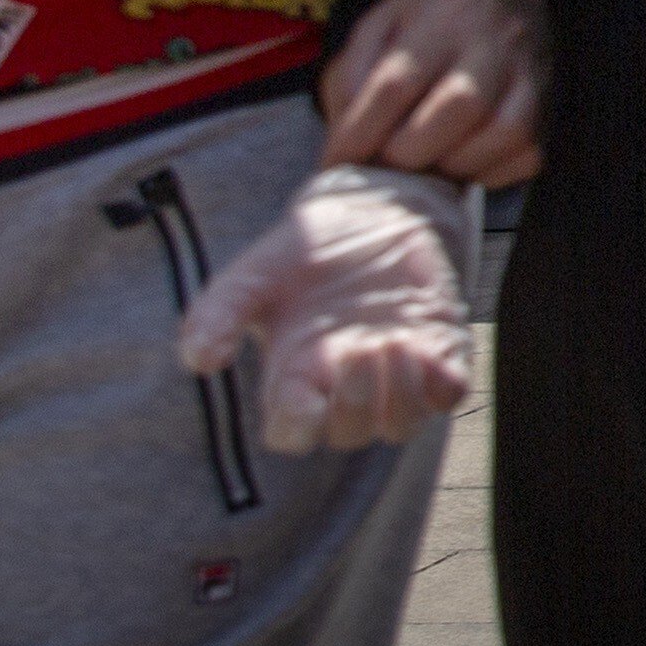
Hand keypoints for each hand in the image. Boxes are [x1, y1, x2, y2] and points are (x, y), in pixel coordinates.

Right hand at [175, 167, 476, 454]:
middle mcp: (344, 387)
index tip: (303, 390)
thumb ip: (219, 312)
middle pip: (350, 433)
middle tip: (359, 350)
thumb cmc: (305, 251)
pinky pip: (447, 396)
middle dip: (355, 405)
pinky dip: (442, 387)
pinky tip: (427, 350)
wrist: (373, 211)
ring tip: (393, 344)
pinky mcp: (439, 354)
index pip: (292, 434)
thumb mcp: (255, 273)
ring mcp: (394, 374)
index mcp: (295, 378)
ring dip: (400, 398)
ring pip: (401, 425)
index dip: (297, 426)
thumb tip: (198, 361)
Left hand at [316, 0, 546, 187]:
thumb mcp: (382, 21)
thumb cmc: (434, 15)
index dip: (360, 131)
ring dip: (452, 163)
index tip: (336, 162)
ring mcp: (533, 73)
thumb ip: (352, 73)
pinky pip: (526, 154)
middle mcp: (497, 38)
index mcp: (446, 12)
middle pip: (459, 106)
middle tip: (385, 162)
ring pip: (503, 134)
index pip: (398, 81)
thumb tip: (346, 140)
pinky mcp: (552, 106)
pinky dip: (489, 171)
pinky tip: (462, 159)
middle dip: (409, 151)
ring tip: (425, 161)